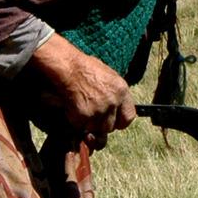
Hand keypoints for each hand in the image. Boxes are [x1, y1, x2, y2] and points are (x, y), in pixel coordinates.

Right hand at [27, 34, 135, 149]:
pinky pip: (81, 127)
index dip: (119, 122)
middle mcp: (113, 102)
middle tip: (91, 114)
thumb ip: (115, 95)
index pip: (129, 117)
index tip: (113, 122)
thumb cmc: (84, 68)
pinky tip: (72, 109)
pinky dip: (75, 121)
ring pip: (95, 130)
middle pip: (110, 127)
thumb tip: (115, 109)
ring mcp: (99, 110)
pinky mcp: (84, 116)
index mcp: (122, 91)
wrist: (68, 67)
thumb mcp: (109, 77)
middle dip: (100, 124)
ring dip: (88, 125)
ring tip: (81, 110)